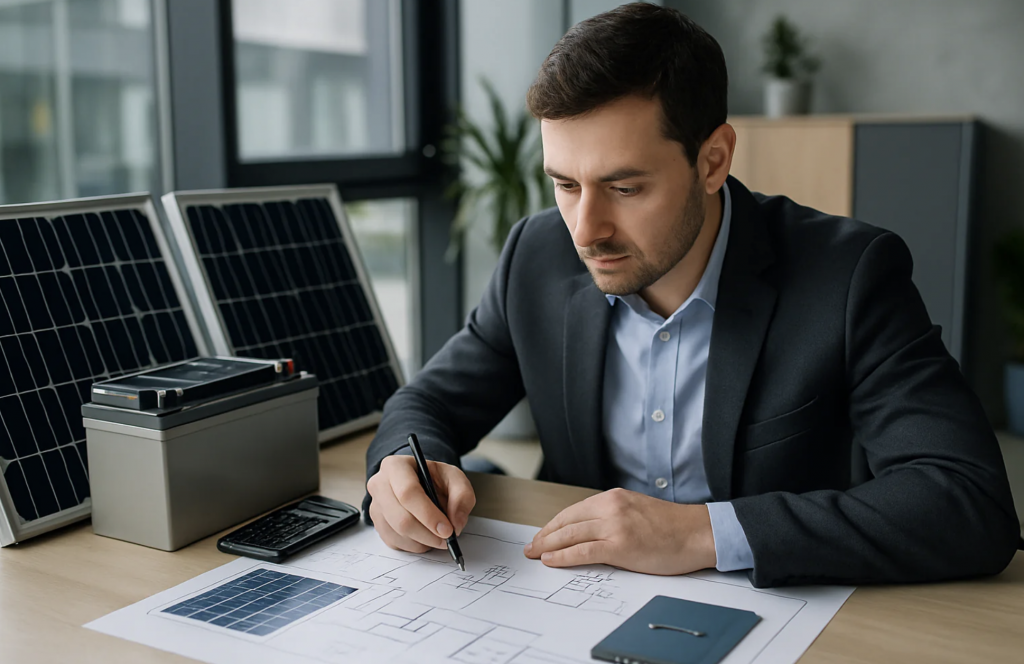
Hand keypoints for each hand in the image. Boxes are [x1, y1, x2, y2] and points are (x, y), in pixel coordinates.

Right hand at [366, 455, 475, 553]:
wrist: (421, 482)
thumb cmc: (435, 479)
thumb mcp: (455, 478)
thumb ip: (462, 496)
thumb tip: (456, 523)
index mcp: (396, 466)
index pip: (408, 493)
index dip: (428, 514)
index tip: (447, 530)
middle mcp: (379, 485)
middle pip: (401, 518)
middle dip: (428, 534)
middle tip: (447, 539)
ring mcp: (375, 506)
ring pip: (398, 534)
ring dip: (423, 542)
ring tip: (439, 536)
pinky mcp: (377, 524)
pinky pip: (395, 543)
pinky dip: (415, 545)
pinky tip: (426, 536)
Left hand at [524, 488, 716, 574]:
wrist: (697, 533)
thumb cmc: (672, 527)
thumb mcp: (636, 511)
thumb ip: (612, 516)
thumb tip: (588, 532)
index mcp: (614, 498)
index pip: (573, 511)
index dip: (553, 525)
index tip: (542, 534)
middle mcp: (611, 507)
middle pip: (567, 522)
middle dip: (544, 535)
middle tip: (531, 546)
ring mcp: (615, 525)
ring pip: (570, 535)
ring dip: (548, 546)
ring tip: (535, 554)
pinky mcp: (620, 545)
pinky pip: (583, 552)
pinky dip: (563, 557)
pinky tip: (551, 560)